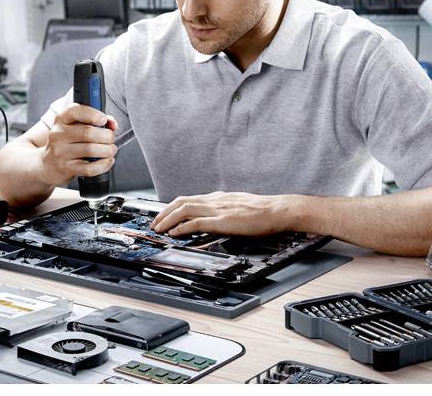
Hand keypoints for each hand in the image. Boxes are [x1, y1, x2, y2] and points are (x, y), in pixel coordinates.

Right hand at [39, 103, 117, 185]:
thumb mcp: (78, 126)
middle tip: (111, 138)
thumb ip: (97, 121)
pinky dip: (104, 164)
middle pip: (88, 132)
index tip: (103, 119)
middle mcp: (58, 134)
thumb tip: (112, 124)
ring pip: (91, 149)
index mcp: (62, 119)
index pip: (76, 111)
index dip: (93, 114)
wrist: (49, 164)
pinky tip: (107, 161)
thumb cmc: (69, 142)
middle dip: (107, 135)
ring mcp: (60, 152)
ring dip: (107, 150)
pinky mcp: (66, 168)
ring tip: (110, 150)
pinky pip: (90, 168)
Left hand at [150, 192, 297, 236]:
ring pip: (184, 210)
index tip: (163, 216)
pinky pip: (196, 223)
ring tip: (159, 229)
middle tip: (154, 224)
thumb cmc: (262, 211)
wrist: (277, 210)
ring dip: (168, 220)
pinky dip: (182, 227)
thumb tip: (214, 219)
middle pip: (181, 202)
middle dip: (164, 213)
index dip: (172, 207)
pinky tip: (175, 233)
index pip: (189, 199)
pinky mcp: (222, 220)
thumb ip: (224, 210)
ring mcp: (218, 209)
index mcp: (218, 197)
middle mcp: (215, 200)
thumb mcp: (238, 207)